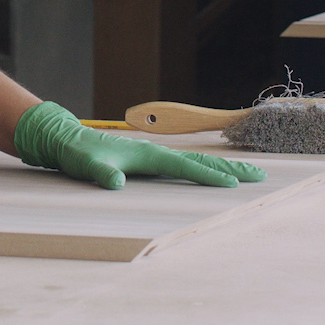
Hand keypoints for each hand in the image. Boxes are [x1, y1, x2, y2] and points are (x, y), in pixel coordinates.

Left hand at [12, 102, 265, 189]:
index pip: (185, 167)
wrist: (66, 139)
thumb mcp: (86, 165)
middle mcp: (155, 153)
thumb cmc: (77, 153)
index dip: (208, 176)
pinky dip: (204, 169)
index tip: (232, 184)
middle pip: (200, 161)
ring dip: (221, 168)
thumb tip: (114, 182)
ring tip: (246, 174)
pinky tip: (210, 176)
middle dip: (230, 169)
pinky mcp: (148, 161)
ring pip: (195, 162)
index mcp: (147, 154)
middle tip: (258, 175)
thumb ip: (101, 172)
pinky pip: (184, 166)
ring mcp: (153, 156)